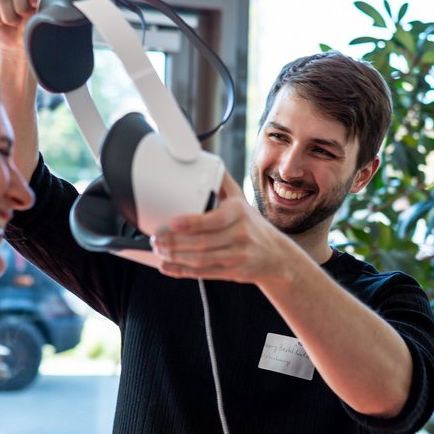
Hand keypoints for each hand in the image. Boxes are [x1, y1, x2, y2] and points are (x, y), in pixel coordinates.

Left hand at [151, 172, 290, 282]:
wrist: (278, 256)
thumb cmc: (253, 226)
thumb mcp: (242, 201)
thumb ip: (222, 182)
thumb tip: (204, 160)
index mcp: (239, 213)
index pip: (213, 220)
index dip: (191, 223)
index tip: (172, 222)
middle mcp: (239, 235)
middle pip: (202, 242)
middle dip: (174, 242)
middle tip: (156, 238)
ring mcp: (236, 256)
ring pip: (200, 260)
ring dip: (175, 257)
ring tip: (158, 250)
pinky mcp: (232, 273)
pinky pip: (203, 273)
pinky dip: (182, 271)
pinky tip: (167, 266)